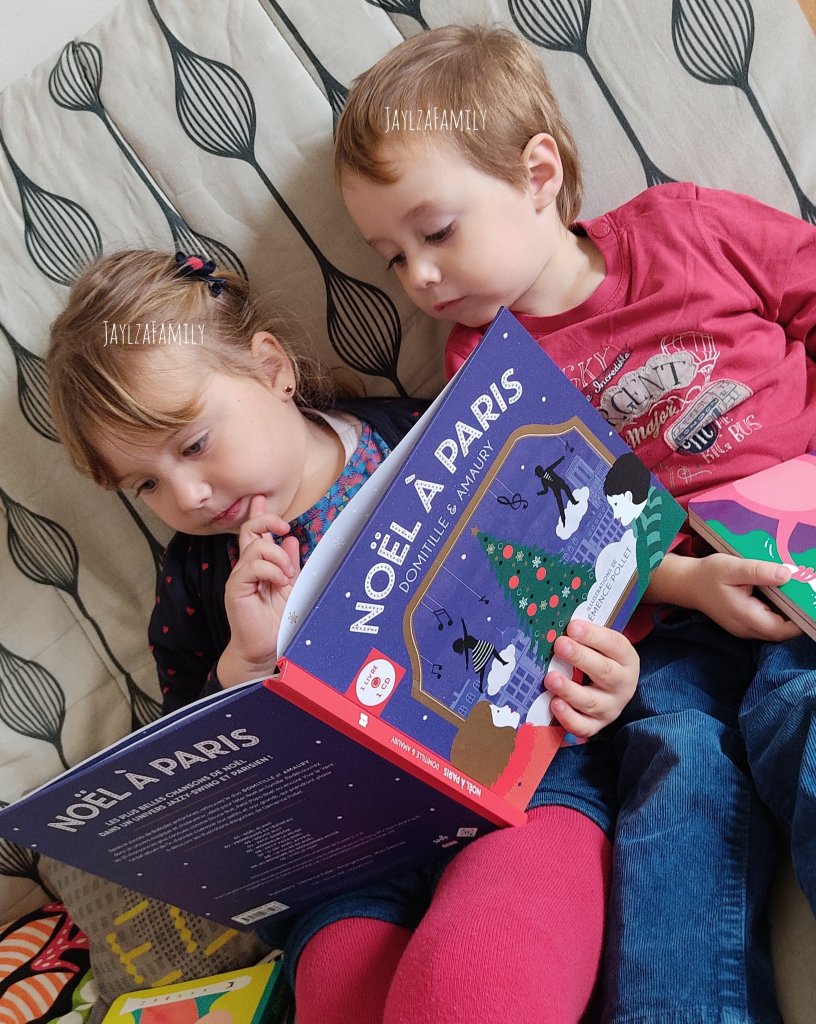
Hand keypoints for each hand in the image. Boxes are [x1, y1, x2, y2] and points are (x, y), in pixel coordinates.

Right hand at [217, 495, 299, 686]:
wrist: (266, 648)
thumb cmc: (277, 621)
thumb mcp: (291, 586)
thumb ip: (289, 563)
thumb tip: (289, 540)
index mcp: (259, 566)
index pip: (255, 533)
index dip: (258, 514)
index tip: (262, 499)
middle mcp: (246, 568)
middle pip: (249, 531)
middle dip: (265, 519)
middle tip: (284, 525)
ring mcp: (239, 578)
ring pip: (255, 548)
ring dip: (277, 558)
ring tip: (287, 576)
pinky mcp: (236, 589)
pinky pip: (251, 567)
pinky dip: (270, 570)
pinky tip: (280, 581)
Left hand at [543, 620, 638, 736]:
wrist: (613, 691)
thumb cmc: (600, 660)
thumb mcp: (601, 646)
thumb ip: (584, 636)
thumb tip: (560, 623)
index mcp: (627, 659)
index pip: (614, 645)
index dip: (593, 636)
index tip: (572, 627)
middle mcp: (623, 685)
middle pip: (604, 671)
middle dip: (580, 657)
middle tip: (560, 645)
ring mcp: (611, 707)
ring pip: (591, 701)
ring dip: (569, 689)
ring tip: (551, 678)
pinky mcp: (597, 725)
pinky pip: (584, 726)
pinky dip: (569, 718)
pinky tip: (555, 704)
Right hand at [683, 552, 800, 640]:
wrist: (687, 584)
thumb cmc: (708, 574)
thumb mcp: (733, 567)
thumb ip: (759, 571)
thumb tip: (787, 575)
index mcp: (745, 616)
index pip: (782, 630)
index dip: (800, 621)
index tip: (809, 603)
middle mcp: (746, 629)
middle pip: (782, 633)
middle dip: (798, 617)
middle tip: (806, 596)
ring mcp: (744, 630)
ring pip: (776, 631)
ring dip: (789, 617)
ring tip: (798, 596)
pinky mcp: (744, 626)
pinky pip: (767, 626)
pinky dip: (779, 615)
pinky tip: (781, 598)